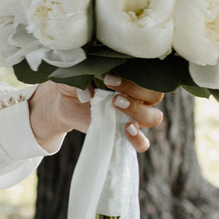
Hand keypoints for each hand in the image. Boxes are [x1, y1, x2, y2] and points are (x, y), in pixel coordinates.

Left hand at [27, 76, 165, 153]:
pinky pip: (143, 143)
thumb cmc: (76, 82)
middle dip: (136, 93)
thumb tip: (88, 94)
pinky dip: (138, 139)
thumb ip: (82, 77)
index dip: (134, 78)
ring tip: (115, 107)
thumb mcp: (76, 75)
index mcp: (132, 78)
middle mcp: (138, 97)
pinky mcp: (124, 134)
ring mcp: (134, 117)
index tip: (108, 79)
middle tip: (113, 95)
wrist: (63, 102)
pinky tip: (125, 130)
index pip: (148, 76)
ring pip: (153, 117)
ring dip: (138, 112)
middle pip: (155, 96)